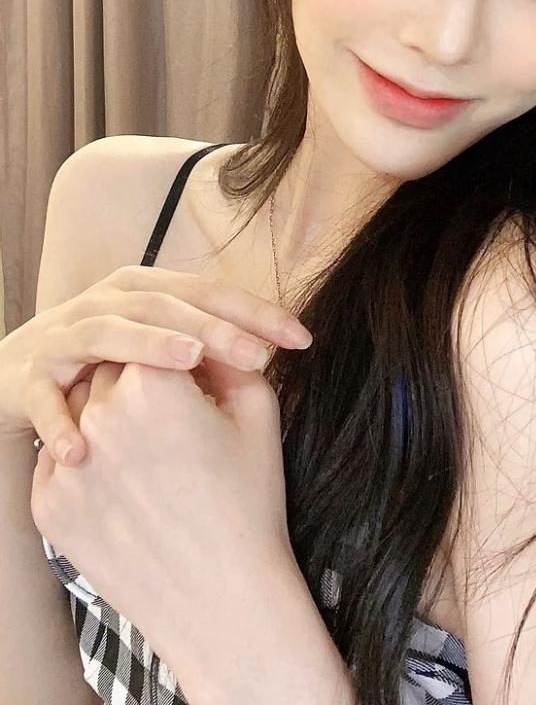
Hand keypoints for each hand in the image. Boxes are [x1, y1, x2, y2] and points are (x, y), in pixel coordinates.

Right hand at [0, 262, 309, 461]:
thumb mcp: (160, 351)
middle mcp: (108, 303)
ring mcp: (66, 336)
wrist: (19, 376)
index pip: (209, 292)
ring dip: (150, 344)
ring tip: (190, 361)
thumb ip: (207, 352)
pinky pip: (43, 398)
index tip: (303, 339)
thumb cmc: (109, 368)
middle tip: (257, 356)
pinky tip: (85, 449)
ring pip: (108, 331)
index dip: (257, 311)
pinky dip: (60, 422)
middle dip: (214, 328)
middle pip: (165, 305)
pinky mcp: (29, 377)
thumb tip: (267, 360)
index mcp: (148, 292)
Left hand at [30, 355, 292, 670]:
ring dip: (106, 419)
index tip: (195, 383)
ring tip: (149, 456)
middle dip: (139, 384)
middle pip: (110, 369)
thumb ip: (229, 355)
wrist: (223, 602)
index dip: (176, 360)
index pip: (152, 339)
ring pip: (79, 411)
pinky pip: (60, 461)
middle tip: (172, 422)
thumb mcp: (257, 411)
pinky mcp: (47, 506)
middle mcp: (100, 416)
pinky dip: (86, 465)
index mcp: (154, 383)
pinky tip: (127, 489)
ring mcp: (67, 464)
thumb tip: (209, 332)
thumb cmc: (249, 501)